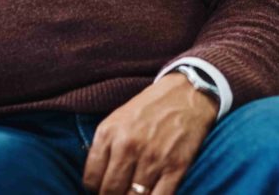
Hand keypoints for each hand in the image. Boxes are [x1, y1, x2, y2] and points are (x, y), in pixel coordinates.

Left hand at [83, 72, 216, 194]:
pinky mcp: (176, 167)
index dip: (95, 188)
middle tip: (118, 192)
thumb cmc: (150, 107)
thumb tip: (96, 179)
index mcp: (109, 133)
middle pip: (109, 192)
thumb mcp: (118, 118)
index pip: (91, 179)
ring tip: (134, 193)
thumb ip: (104, 146)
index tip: (103, 187)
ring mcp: (152, 158)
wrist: (187, 93)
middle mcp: (128, 146)